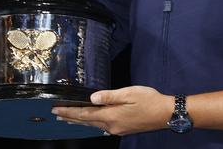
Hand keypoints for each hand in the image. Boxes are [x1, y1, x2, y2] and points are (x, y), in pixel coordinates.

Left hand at [51, 86, 173, 135]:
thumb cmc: (149, 100)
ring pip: (94, 125)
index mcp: (112, 115)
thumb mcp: (129, 93)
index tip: (56, 109)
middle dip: (70, 117)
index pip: (85, 114)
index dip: (69, 112)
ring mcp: (117, 129)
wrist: (165, 114)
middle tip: (56, 114)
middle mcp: (112, 126)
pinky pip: (102, 127)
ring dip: (79, 122)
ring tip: (68, 119)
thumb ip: (109, 96)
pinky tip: (90, 122)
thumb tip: (92, 98)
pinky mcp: (123, 129)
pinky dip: (91, 123)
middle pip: (86, 122)